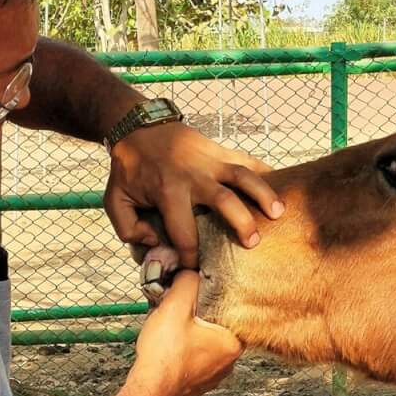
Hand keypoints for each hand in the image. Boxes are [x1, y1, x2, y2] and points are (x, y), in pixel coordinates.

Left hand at [106, 120, 282, 269]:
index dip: (192, 255)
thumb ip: (128, 229)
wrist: (137, 127)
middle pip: (223, 201)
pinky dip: (265, 171)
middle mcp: (193, 176)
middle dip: (240, 224)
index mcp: (167, 192)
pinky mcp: (219, 149)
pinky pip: (246, 159)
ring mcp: (209, 160)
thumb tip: (155, 243)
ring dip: (262, 194)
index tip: (198, 268)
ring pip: (243, 176)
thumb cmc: (128, 169)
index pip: (185, 232)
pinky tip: (281, 186)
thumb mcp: (114, 200)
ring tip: (278, 214)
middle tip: (252, 244)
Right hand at [131, 272, 241, 395]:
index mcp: (232, 343)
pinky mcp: (198, 385)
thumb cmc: (164, 353)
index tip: (194, 298)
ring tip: (171, 329)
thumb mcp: (176, 305)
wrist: (148, 389)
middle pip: (215, 328)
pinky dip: (182, 352)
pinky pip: (193, 360)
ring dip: (188, 335)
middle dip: (196, 317)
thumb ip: (187, 282)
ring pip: (203, 344)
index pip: (230, 312)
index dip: (210, 300)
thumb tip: (191, 272)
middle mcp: (229, 362)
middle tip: (179, 311)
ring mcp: (213, 376)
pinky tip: (169, 347)